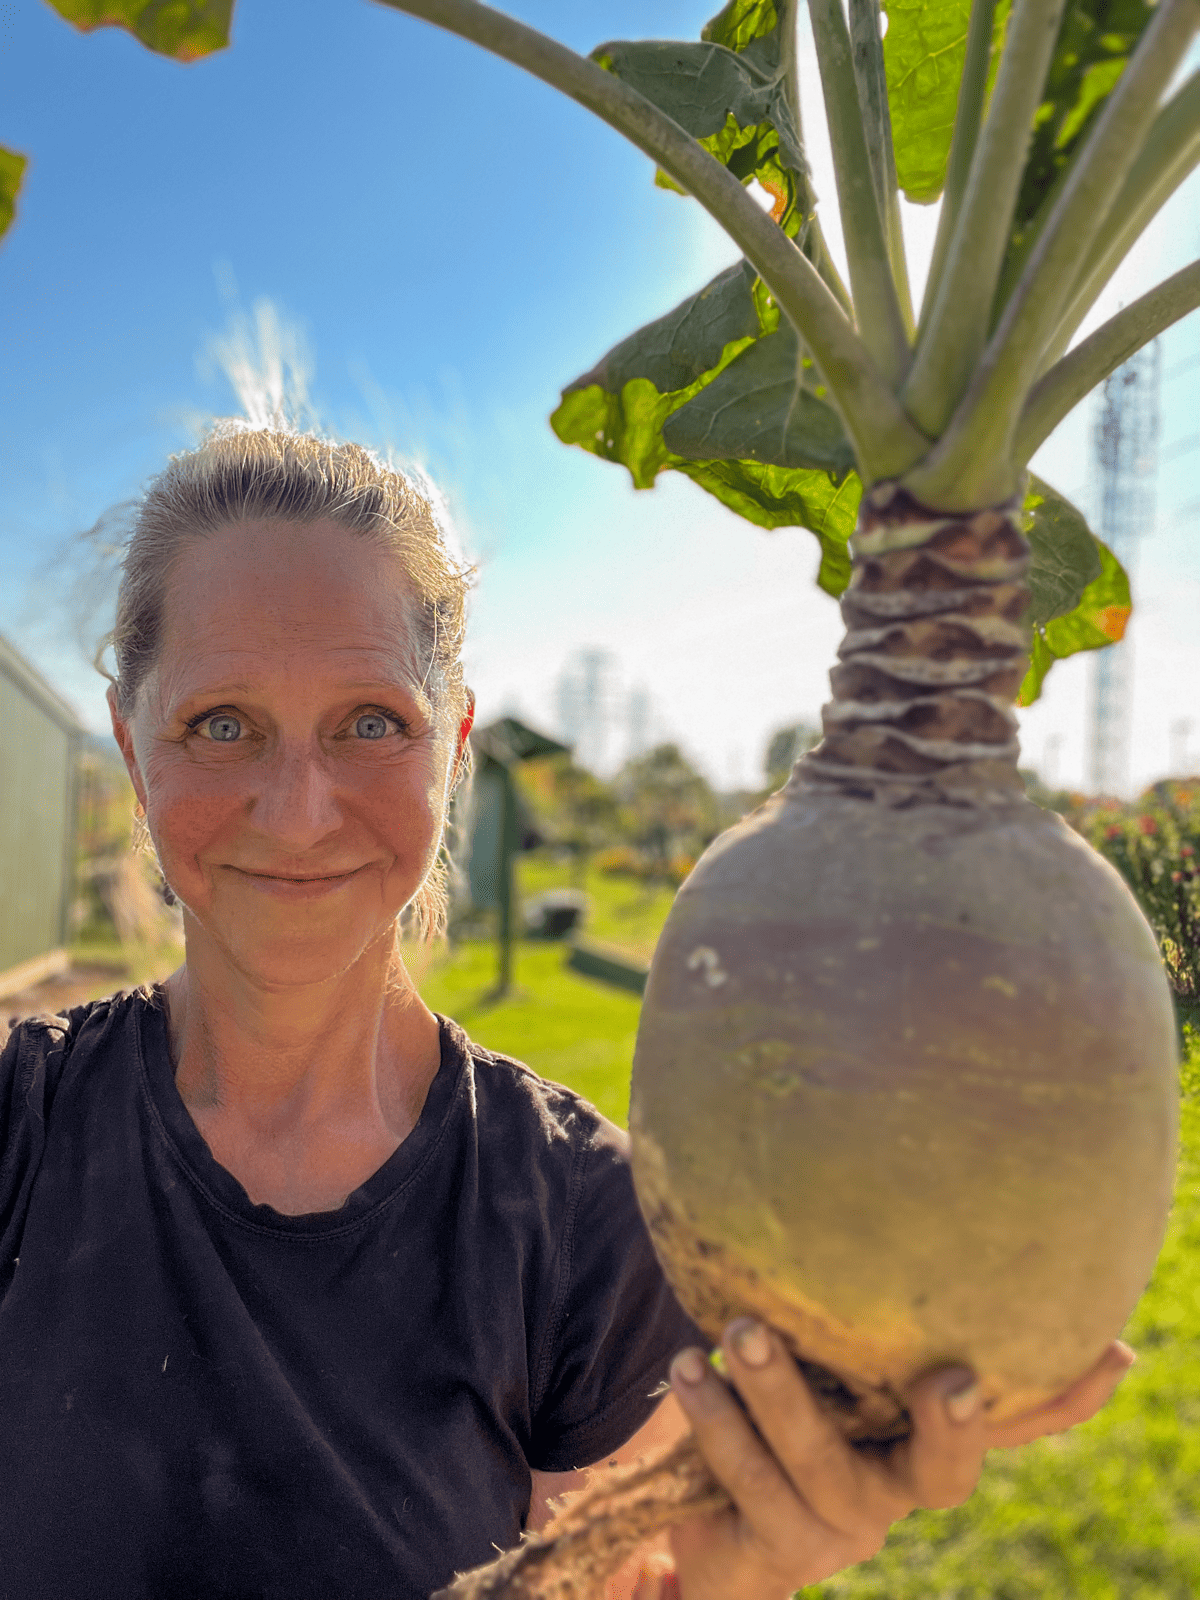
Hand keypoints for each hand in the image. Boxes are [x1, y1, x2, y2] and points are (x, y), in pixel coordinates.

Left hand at [657, 1322, 1132, 1599]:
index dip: (1065, 1397)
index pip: (1012, 1422)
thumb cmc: (777, 1407)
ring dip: (779, 1394)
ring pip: (819, 1467)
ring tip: (739, 1330)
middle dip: (949, 1427)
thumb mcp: (822, 1357)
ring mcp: (841, 1527)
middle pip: (940, 1470)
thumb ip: (851, 1308)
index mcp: (922, 1436)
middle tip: (945, 1378)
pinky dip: (717, 1423)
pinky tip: (690, 1370)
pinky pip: (750, 1487)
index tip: (1111, 1351)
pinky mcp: (778, 1547)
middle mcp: (897, 1487)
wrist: (711, 1521)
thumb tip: (867, 1186)